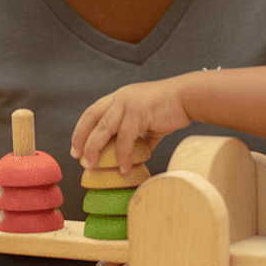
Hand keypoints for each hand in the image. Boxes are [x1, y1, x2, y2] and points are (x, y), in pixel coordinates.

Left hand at [71, 75, 193, 171]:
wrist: (188, 97)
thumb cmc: (171, 108)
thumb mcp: (149, 121)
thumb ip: (142, 136)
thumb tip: (139, 154)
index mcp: (119, 97)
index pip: (92, 111)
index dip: (81, 129)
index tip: (76, 147)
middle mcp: (120, 98)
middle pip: (91, 118)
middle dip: (81, 138)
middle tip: (78, 158)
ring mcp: (128, 103)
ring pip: (103, 128)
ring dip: (95, 148)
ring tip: (92, 165)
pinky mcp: (139, 112)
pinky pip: (125, 138)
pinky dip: (123, 155)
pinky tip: (125, 167)